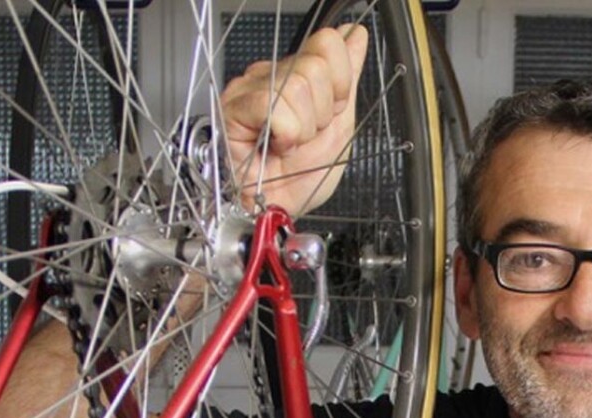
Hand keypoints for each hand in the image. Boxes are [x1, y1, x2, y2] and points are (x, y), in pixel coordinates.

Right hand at [222, 25, 367, 217]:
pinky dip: (284, 132)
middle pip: (315, 67)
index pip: (329, 44)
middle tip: (305, 136)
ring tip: (290, 144)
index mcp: (298, 74)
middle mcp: (273, 74)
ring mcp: (251, 88)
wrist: (284, 207)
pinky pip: (272, 104)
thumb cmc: (302, 177)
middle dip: (320, 113)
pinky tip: (276, 145)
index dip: (338, 85)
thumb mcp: (339, 125)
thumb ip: (347, 77)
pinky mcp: (234, 108)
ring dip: (302, 128)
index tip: (328, 115)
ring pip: (297, 86)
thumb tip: (357, 36)